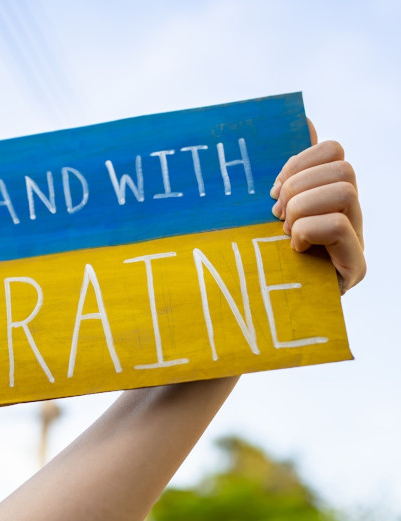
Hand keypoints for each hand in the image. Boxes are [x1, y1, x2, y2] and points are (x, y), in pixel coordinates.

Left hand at [269, 119, 364, 294]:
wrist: (264, 304)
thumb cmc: (260, 252)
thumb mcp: (265, 207)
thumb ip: (287, 170)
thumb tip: (303, 119)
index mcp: (330, 192)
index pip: (333, 150)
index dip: (299, 161)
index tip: (273, 189)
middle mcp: (351, 212)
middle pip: (342, 167)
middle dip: (298, 187)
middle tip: (276, 215)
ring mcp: (357, 238)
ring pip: (343, 191)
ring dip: (301, 209)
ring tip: (285, 232)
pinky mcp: (356, 266)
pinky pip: (337, 224)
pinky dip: (306, 231)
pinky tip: (294, 249)